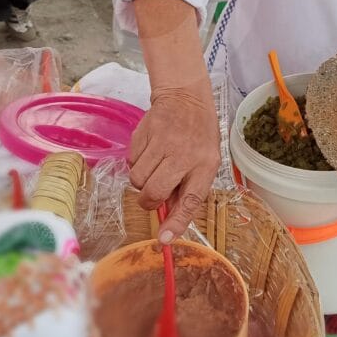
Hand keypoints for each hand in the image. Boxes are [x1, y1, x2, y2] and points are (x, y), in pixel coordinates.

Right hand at [128, 82, 220, 243]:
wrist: (185, 96)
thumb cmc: (198, 136)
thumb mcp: (205, 162)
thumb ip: (188, 190)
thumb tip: (169, 222)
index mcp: (205, 164)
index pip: (191, 200)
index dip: (177, 222)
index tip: (164, 239)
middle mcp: (184, 154)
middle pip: (155, 192)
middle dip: (149, 201)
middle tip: (153, 195)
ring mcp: (162, 142)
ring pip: (137, 180)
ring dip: (142, 180)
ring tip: (155, 166)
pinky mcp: (144, 133)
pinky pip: (131, 162)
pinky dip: (137, 163)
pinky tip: (150, 150)